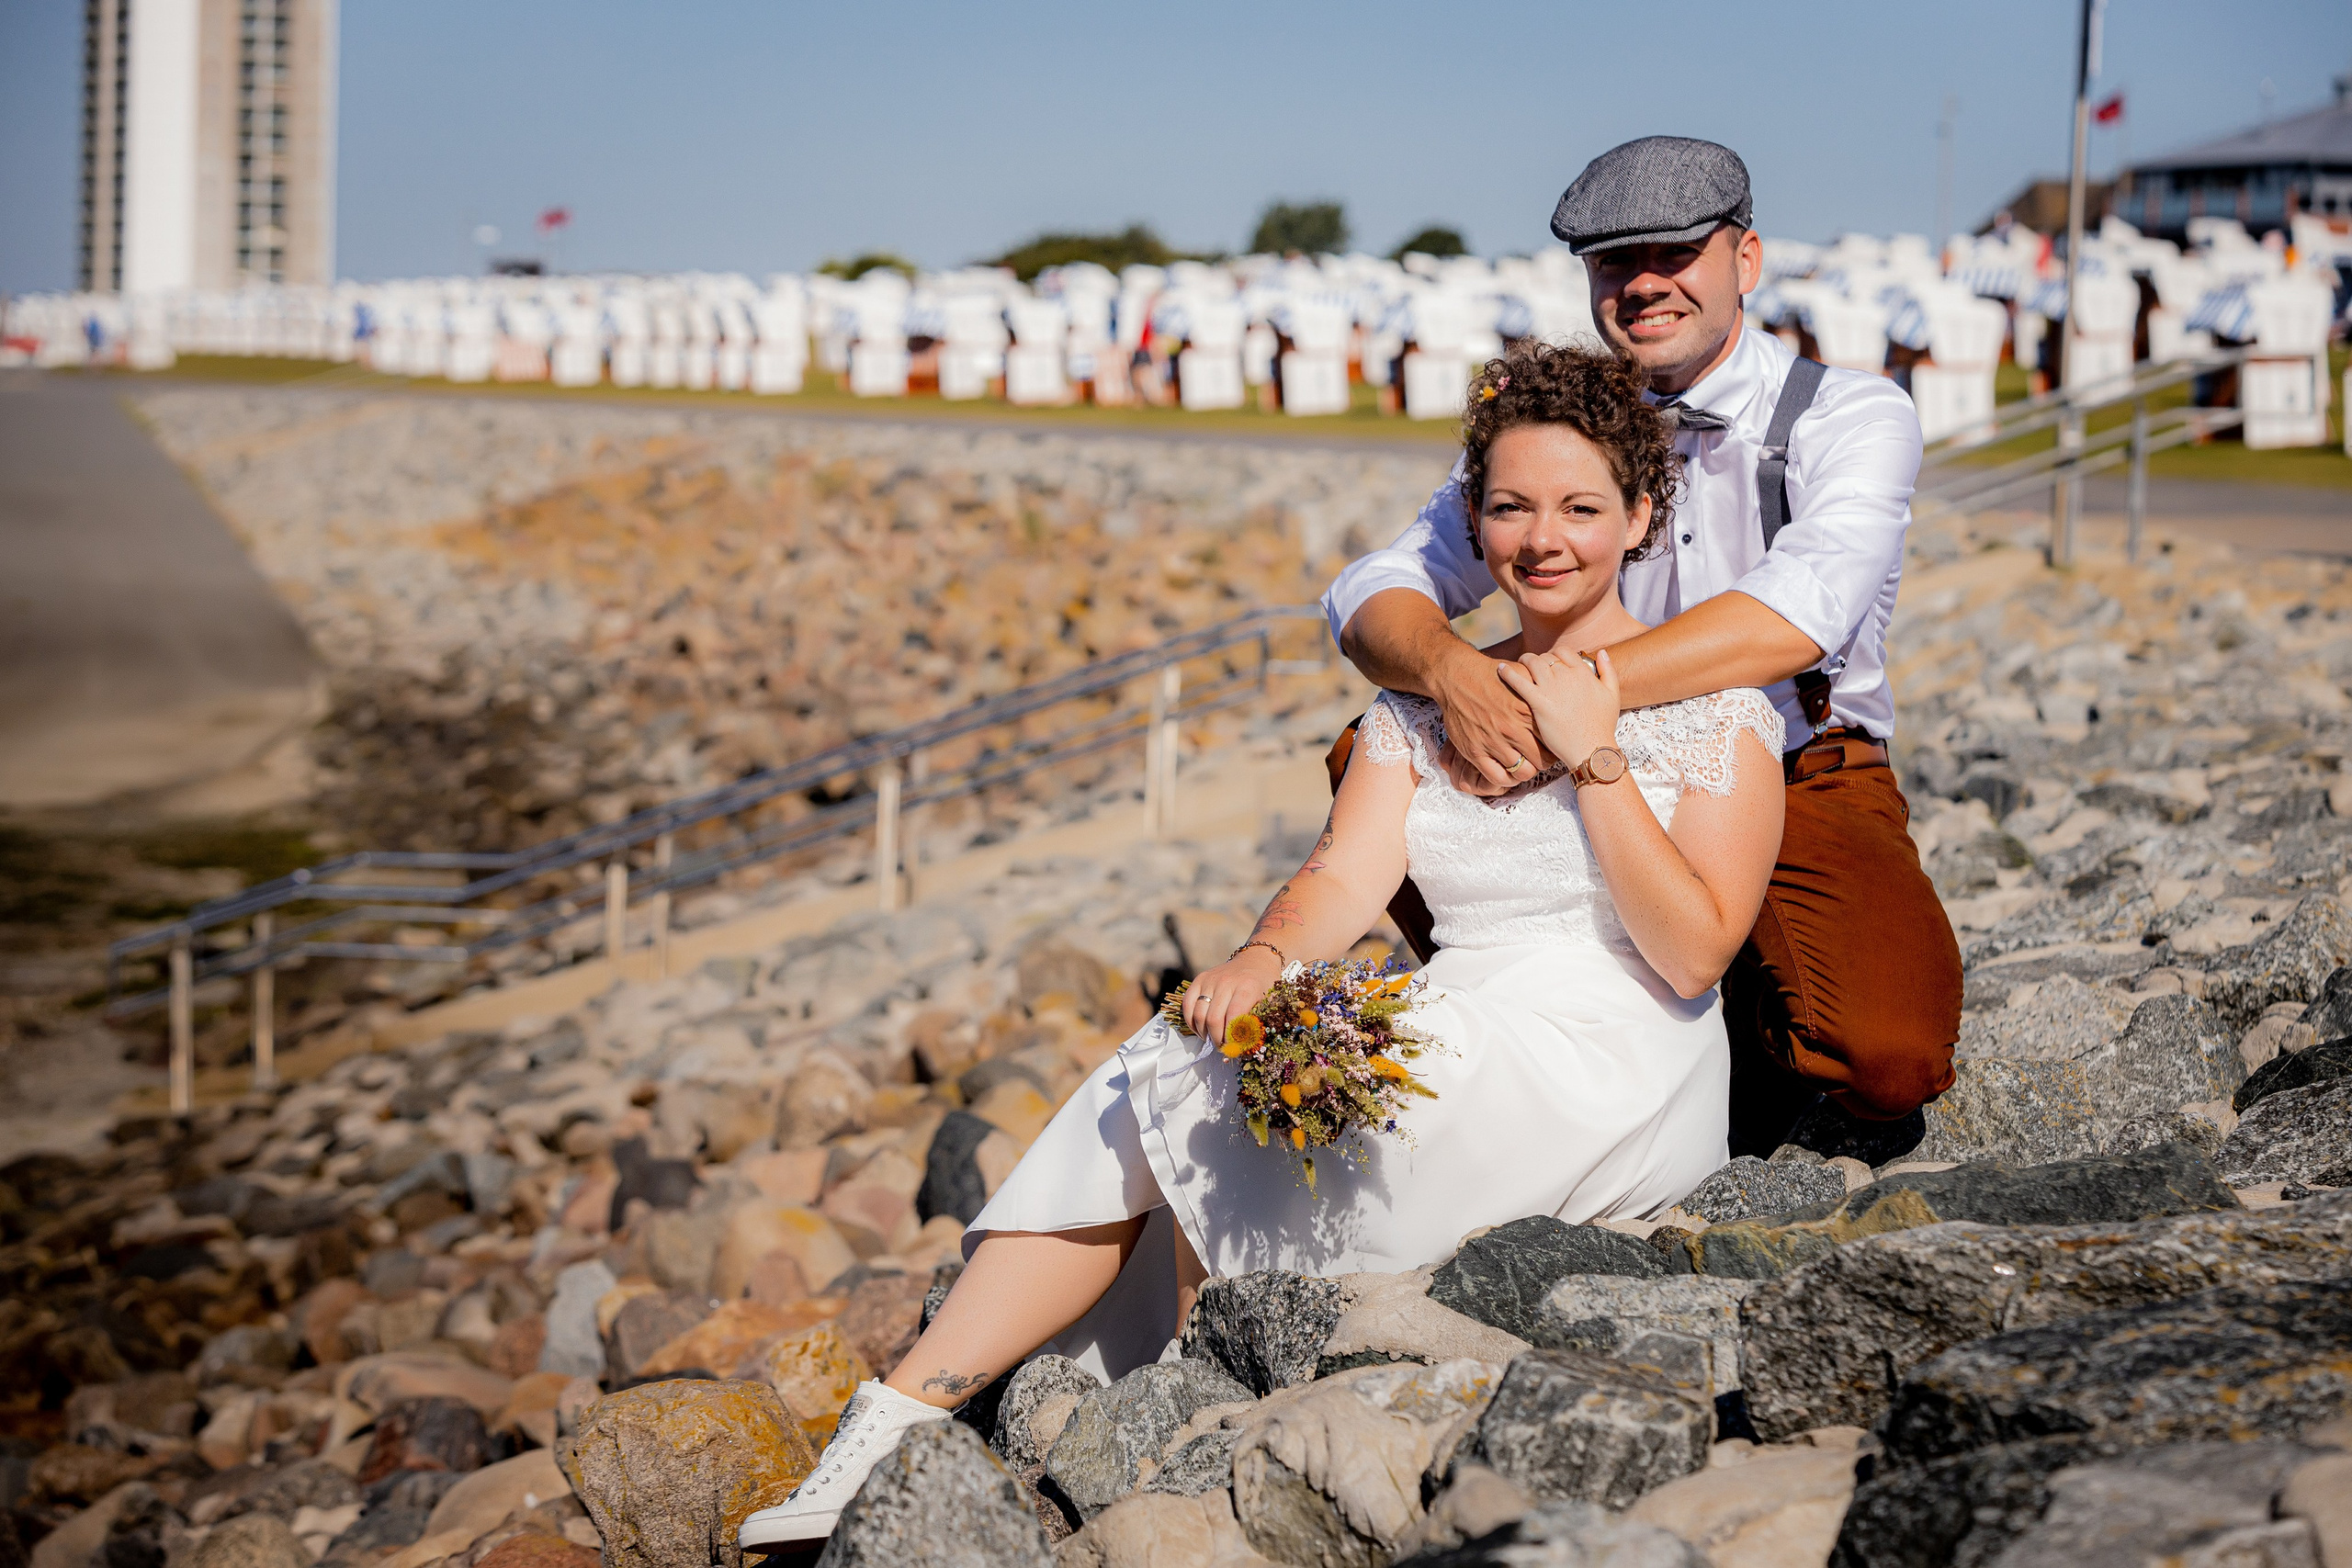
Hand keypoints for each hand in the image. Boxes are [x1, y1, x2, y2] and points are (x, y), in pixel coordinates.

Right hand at [1180, 946, 1283, 1047]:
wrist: (1254, 962)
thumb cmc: (1263, 987)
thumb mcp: (1268, 1004)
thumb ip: (1256, 1025)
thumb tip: (1241, 1049)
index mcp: (1247, 988)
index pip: (1233, 1018)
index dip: (1231, 1038)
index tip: (1233, 1049)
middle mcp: (1226, 982)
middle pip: (1213, 1019)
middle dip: (1216, 1039)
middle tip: (1222, 1047)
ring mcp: (1210, 979)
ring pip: (1198, 1014)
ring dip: (1204, 1033)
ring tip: (1212, 1039)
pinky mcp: (1199, 979)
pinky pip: (1187, 1004)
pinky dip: (1191, 1021)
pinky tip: (1200, 1029)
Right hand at [1430, 642, 1549, 796]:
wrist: (1456, 677)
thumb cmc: (1490, 674)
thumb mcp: (1521, 674)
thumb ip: (1540, 685)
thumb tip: (1558, 688)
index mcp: (1528, 710)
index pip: (1552, 740)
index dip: (1554, 746)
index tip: (1549, 745)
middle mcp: (1513, 728)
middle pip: (1541, 760)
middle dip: (1542, 761)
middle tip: (1538, 757)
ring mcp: (1493, 741)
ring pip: (1522, 772)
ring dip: (1524, 770)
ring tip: (1522, 764)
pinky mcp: (1475, 751)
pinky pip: (1497, 777)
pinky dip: (1504, 778)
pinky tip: (1504, 769)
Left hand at [1497, 647, 1621, 769]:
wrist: (1591, 748)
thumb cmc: (1602, 725)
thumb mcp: (1612, 694)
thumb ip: (1608, 670)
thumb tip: (1601, 651)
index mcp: (1583, 673)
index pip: (1564, 652)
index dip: (1555, 656)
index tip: (1550, 664)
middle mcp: (1567, 676)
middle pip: (1546, 657)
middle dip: (1538, 660)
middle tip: (1532, 667)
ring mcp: (1551, 688)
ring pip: (1532, 663)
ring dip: (1524, 661)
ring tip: (1517, 665)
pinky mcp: (1538, 702)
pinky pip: (1519, 681)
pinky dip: (1508, 673)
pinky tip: (1500, 670)